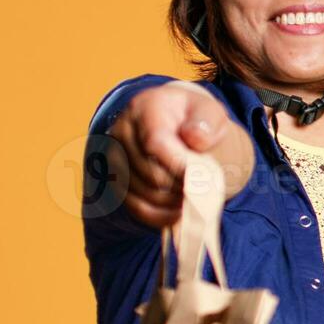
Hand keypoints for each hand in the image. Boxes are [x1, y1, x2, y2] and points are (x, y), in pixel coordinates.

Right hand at [106, 82, 255, 227]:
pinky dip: (160, 215)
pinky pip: (136, 207)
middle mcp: (121, 131)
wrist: (176, 125)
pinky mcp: (116, 181)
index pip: (155, 143)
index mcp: (145, 108)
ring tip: (194, 196)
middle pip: (149, 172)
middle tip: (203, 188)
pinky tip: (179, 211)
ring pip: (143, 193)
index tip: (201, 176)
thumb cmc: (195, 120)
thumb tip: (195, 138)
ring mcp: (114, 158)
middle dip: (180, 185)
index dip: (179, 165)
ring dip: (173, 201)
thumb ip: (207, 120)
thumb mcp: (209, 111)